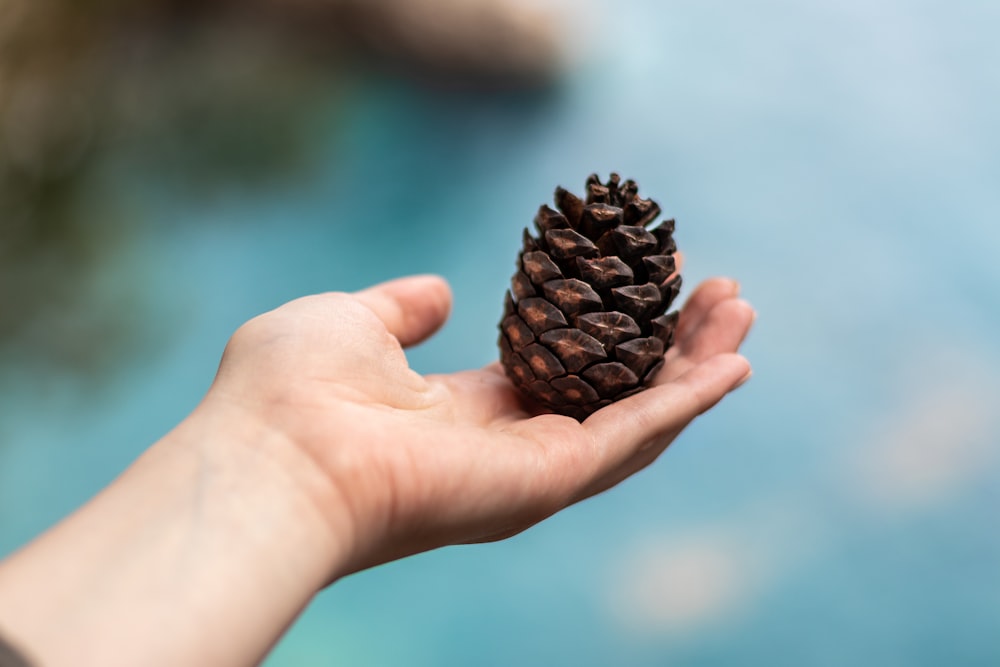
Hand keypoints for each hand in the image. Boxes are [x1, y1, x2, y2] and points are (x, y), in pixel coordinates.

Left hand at [208, 267, 754, 578]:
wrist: (272, 452)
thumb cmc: (290, 390)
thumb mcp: (352, 324)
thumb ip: (402, 311)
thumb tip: (439, 293)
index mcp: (463, 413)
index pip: (560, 371)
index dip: (607, 328)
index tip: (646, 279)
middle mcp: (507, 448)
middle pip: (614, 394)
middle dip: (670, 345)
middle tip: (720, 293)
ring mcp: (533, 470)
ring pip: (640, 417)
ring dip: (695, 367)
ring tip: (741, 313)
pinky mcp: (550, 478)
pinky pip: (636, 435)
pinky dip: (689, 400)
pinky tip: (732, 362)